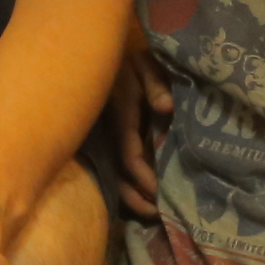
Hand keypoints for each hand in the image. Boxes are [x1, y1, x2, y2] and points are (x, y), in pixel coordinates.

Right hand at [107, 24, 175, 219]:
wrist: (98, 48)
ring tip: (153, 212)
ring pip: (113, 175)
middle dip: (135, 198)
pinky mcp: (108, 138)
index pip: (129, 157)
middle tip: (159, 216)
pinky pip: (115, 165)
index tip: (159, 193)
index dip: (143, 177)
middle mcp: (110, 133)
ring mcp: (106, 137)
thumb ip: (156, 83)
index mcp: (121, 116)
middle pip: (117, 176)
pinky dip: (128, 183)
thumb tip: (166, 108)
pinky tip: (143, 193)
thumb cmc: (129, 55)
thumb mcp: (145, 63)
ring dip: (131, 196)